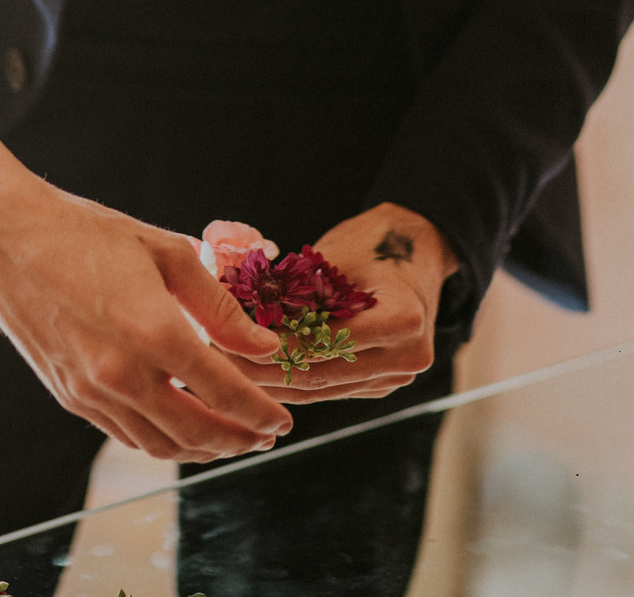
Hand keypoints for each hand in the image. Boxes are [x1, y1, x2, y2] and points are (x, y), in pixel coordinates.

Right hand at [0, 105, 291, 460]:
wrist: (6, 238)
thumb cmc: (88, 233)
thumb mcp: (166, 251)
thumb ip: (218, 305)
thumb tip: (262, 344)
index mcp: (153, 331)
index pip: (223, 390)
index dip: (259, 411)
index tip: (282, 420)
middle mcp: (121, 373)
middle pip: (195, 431)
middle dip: (238, 439)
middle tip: (264, 436)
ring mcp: (90, 391)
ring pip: (159, 444)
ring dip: (201, 449)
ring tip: (229, 439)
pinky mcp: (68, 395)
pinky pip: (125, 434)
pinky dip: (159, 441)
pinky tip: (178, 427)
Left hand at [221, 202, 457, 403]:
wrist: (417, 249)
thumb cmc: (372, 243)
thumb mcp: (333, 259)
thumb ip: (298, 293)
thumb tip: (238, 319)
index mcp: (404, 318)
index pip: (325, 341)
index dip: (274, 344)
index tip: (229, 337)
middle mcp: (407, 356)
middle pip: (321, 373)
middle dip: (264, 369)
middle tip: (216, 358)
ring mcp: (398, 377)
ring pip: (322, 390)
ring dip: (273, 381)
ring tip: (226, 367)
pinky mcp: (384, 385)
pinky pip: (331, 388)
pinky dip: (294, 381)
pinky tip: (256, 374)